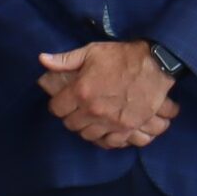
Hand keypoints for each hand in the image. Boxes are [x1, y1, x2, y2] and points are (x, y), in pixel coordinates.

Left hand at [37, 43, 178, 148]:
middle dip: (71, 117)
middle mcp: (93, 110)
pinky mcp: (129, 128)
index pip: (57, 109)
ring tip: (90, 120)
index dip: (58, 105)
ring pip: (89, 136)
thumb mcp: (90, 52)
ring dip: (87, 128)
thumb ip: (65, 60)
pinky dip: (105, 138)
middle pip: (71, 125)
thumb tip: (42, 60)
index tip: (63, 101)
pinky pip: (111, 143)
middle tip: (76, 110)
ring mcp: (112, 122)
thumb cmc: (121, 57)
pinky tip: (105, 130)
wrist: (154, 65)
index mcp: (81, 91)